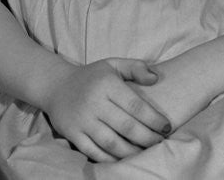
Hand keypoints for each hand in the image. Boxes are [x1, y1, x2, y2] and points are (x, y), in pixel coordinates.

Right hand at [40, 58, 170, 162]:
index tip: (167, 127)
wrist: (56, 85)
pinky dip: (110, 159)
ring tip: (146, 152)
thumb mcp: (112, 64)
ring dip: (132, 152)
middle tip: (160, 142)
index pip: (135, 106)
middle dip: (148, 138)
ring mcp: (82, 120)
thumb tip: (156, 78)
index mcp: (106, 84)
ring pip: (112, 143)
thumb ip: (135, 67)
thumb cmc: (92, 77)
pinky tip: (123, 159)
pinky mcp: (72, 133)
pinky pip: (94, 151)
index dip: (154, 119)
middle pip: (127, 127)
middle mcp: (94, 102)